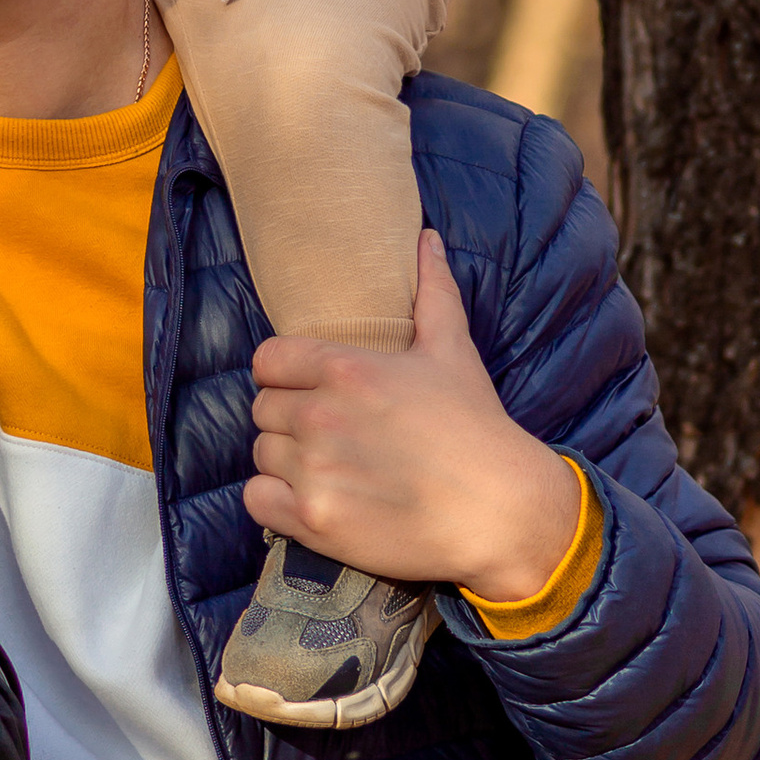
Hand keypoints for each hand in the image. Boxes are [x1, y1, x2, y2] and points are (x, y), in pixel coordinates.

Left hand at [246, 233, 581, 599]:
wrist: (502, 511)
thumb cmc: (476, 428)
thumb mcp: (453, 350)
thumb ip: (431, 291)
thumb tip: (426, 238)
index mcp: (345, 369)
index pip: (268, 360)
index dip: (283, 375)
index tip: (308, 391)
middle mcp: (321, 417)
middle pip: (262, 409)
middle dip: (289, 419)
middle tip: (326, 434)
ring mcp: (315, 471)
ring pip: (260, 453)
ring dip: (284, 460)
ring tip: (326, 467)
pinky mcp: (314, 521)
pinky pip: (257, 500)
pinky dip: (274, 501)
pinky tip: (311, 498)